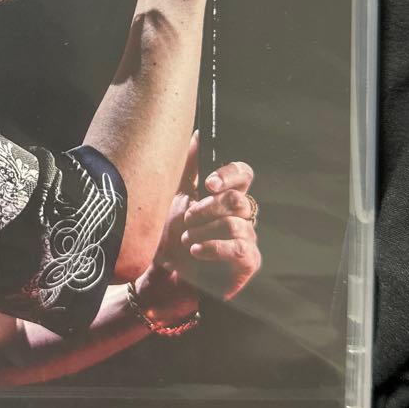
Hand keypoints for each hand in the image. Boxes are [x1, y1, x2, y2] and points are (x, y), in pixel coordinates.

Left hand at [141, 131, 260, 313]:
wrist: (160, 276)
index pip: (243, 174)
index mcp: (225, 195)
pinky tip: (196, 251)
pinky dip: (214, 248)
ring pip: (236, 224)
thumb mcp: (172, 195)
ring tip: (186, 239)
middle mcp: (241, 215)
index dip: (230, 174)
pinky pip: (241, 249)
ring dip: (204, 231)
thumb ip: (188, 166)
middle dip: (207, 208)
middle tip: (186, 218)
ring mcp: (247, 239)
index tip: (208, 183)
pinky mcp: (248, 263)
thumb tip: (197, 132)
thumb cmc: (168, 234)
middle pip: (237, 200)